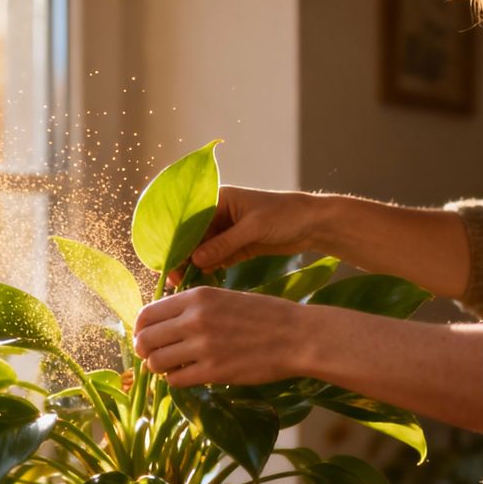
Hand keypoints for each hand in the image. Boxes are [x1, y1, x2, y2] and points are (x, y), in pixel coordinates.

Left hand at [133, 287, 308, 387]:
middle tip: (153, 356)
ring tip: (171, 367)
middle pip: (145, 339)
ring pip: (156, 362)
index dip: (140, 329)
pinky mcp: (214, 371)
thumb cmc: (265, 316)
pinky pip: (175, 380)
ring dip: (159, 368)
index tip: (146, 336)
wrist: (297, 336)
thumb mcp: (225, 297)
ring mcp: (203, 346)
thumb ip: (193, 307)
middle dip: (144, 350)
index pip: (147, 314)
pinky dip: (176, 380)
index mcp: (197, 297)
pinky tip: (187, 376)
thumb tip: (162, 323)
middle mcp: (195, 319)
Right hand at [168, 187, 325, 285]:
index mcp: (218, 199)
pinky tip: (203, 281)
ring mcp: (226, 231)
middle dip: (183, 257)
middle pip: (192, 238)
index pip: (189, 220)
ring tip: (186, 284)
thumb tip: (195, 260)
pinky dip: (209, 269)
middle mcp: (218, 214)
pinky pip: (216, 259)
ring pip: (202, 251)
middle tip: (176, 280)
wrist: (314, 224)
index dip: (177, 241)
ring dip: (194, 266)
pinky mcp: (236, 247)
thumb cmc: (286, 215)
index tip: (169, 262)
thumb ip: (225, 243)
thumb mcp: (254, 227)